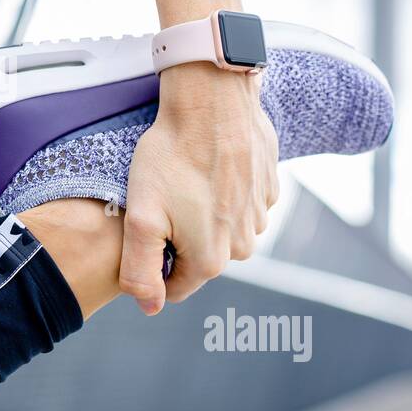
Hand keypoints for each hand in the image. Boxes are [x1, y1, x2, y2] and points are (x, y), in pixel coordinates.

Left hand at [118, 62, 278, 313]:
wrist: (212, 103)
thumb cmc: (171, 156)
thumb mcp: (142, 216)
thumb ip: (141, 270)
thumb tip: (150, 307)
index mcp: (211, 260)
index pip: (175, 286)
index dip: (153, 262)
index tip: (145, 228)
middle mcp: (244, 246)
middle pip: (199, 257)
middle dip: (179, 236)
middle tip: (163, 199)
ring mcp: (261, 217)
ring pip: (221, 230)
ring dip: (202, 212)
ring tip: (185, 179)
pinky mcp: (269, 189)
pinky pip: (239, 204)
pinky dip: (223, 191)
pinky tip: (209, 167)